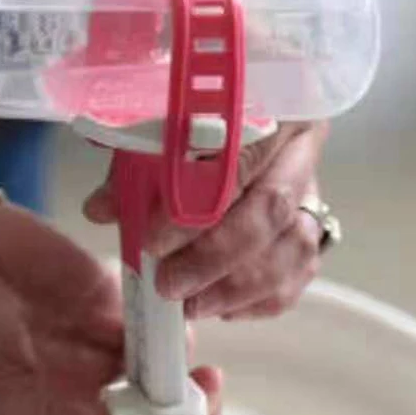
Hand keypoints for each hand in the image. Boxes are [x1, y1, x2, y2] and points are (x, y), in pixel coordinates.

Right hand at [0, 196, 222, 414]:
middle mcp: (74, 388)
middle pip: (147, 406)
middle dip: (180, 397)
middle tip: (205, 381)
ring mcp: (89, 340)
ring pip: (154, 358)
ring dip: (174, 353)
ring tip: (179, 338)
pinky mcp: (100, 295)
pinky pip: (146, 309)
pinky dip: (162, 309)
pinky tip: (167, 304)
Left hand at [84, 121, 328, 320]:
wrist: (239, 119)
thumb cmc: (191, 121)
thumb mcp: (157, 128)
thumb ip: (131, 163)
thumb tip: (100, 209)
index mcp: (268, 106)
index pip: (238, 158)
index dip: (196, 206)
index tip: (151, 240)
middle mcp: (300, 147)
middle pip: (271, 208)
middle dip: (215, 256)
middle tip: (168, 284)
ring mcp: (314, 189)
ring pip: (292, 247)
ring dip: (238, 286)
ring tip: (190, 305)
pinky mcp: (315, 225)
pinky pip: (300, 272)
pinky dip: (262, 299)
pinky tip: (222, 308)